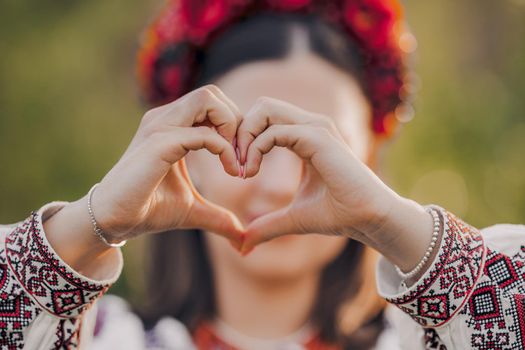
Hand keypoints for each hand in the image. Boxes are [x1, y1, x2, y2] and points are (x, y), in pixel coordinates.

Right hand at [92, 85, 244, 247]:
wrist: (115, 220)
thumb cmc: (149, 209)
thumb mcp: (193, 210)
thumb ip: (218, 217)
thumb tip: (241, 238)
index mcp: (172, 125)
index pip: (212, 104)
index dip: (234, 127)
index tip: (241, 160)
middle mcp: (165, 119)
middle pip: (213, 94)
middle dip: (236, 121)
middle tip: (242, 156)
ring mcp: (160, 127)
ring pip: (208, 100)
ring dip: (232, 128)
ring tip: (237, 161)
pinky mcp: (159, 144)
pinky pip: (204, 133)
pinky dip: (225, 149)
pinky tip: (231, 171)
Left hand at [236, 97, 404, 252]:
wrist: (368, 220)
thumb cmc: (338, 215)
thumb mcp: (291, 219)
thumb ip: (266, 226)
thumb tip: (243, 246)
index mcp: (305, 136)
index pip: (265, 119)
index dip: (244, 139)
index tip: (237, 171)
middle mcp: (310, 125)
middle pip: (262, 106)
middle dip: (240, 131)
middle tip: (235, 164)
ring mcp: (315, 128)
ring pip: (265, 108)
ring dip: (245, 136)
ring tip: (242, 168)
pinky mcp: (318, 138)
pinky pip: (274, 131)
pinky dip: (255, 148)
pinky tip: (251, 173)